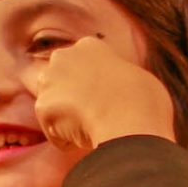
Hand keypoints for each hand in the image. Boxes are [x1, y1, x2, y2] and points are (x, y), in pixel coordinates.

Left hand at [28, 38, 177, 153]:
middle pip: (61, 83)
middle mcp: (63, 57)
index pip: (81, 68)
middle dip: (72, 99)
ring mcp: (49, 81)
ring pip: (55, 108)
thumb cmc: (145, 102)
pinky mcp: (42, 107)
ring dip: (68, 120)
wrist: (132, 124)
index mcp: (89, 46)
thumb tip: (118, 90)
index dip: (94, 88)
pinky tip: (86, 139)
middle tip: (96, 115)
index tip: (107, 100)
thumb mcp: (138, 78)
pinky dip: (67, 140)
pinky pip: (54, 131)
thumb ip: (118, 78)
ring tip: (94, 128)